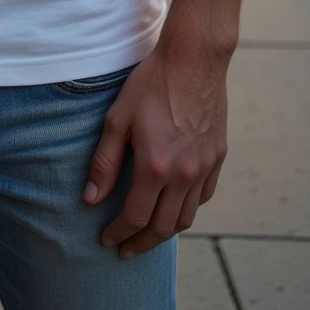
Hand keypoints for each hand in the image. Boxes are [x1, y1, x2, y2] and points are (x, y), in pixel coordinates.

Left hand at [83, 38, 229, 257]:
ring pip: (187, 217)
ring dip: (166, 231)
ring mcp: (205, 167)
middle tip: (126, 249)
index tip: (106, 240)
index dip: (118, 233)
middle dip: (142, 243)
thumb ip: (104, 162)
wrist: (193, 59)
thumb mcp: (117, 119)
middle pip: (164, 228)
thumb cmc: (151, 83)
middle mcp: (184, 174)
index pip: (135, 217)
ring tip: (148, 233)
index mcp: (155, 167)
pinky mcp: (218, 157)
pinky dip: (189, 208)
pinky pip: (205, 196)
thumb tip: (91, 199)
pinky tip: (176, 206)